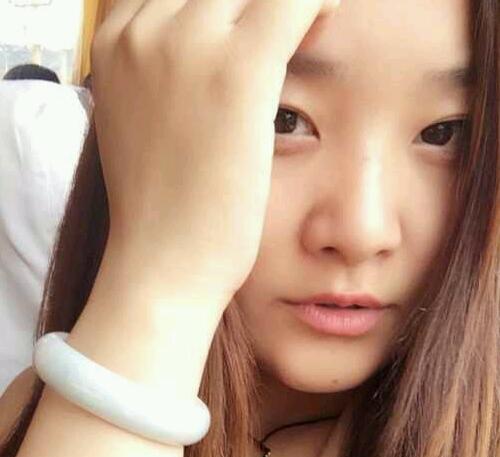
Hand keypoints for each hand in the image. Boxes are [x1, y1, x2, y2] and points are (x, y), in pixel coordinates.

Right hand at [90, 0, 339, 306]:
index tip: (252, 22)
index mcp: (116, 43)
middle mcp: (144, 30)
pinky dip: (314, 2)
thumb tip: (213, 58)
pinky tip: (329, 16)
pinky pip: (292, 0)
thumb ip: (167, 80)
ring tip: (305, 26)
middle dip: (251, 3)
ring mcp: (188, 45)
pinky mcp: (238, 72)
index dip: (221, 4)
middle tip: (282, 27)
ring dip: (284, 4)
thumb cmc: (164, 207)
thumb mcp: (146, 126)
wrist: (162, 262)